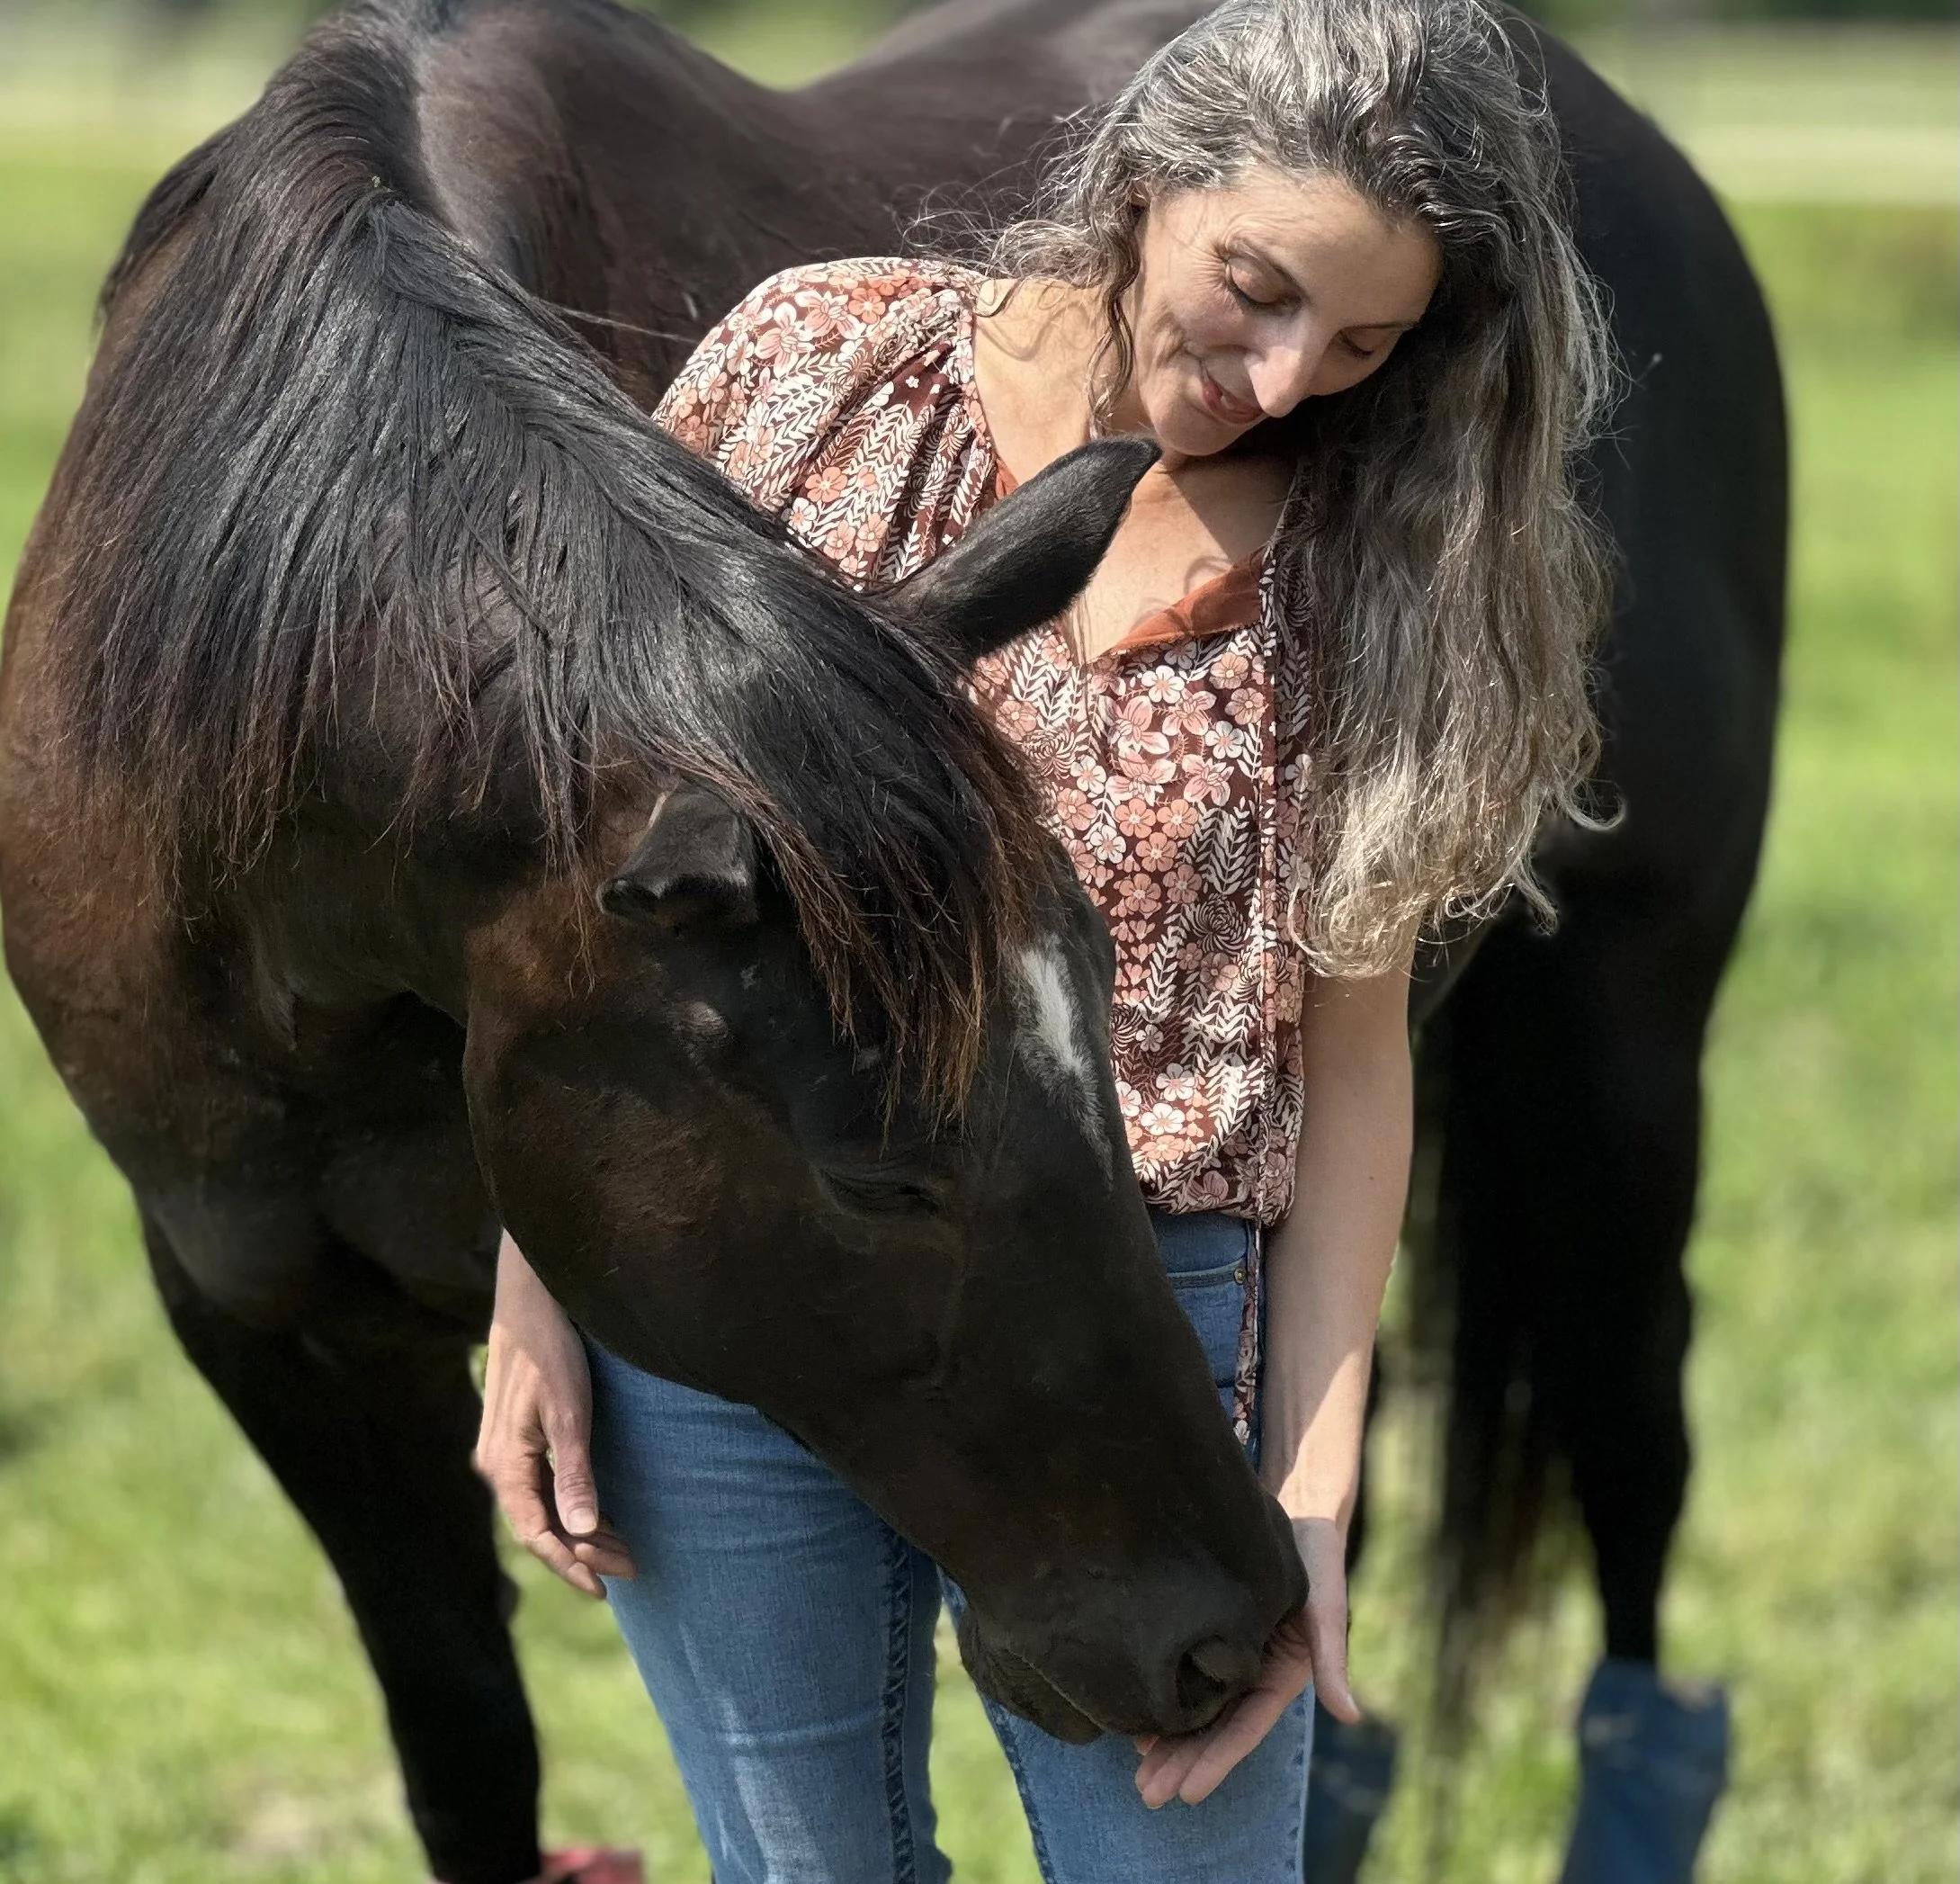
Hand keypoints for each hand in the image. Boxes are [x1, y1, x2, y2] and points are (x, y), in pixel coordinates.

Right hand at [474, 1233, 637, 1597]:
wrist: (531, 1302)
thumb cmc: (552, 1352)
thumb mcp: (570, 1413)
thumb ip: (575, 1472)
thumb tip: (581, 1530)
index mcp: (505, 1466)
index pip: (536, 1534)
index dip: (569, 1564)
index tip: (605, 1587)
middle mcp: (497, 1466)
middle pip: (539, 1527)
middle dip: (583, 1553)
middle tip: (630, 1568)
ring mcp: (504, 1453)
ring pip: (540, 1509)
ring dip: (579, 1531)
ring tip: (621, 1547)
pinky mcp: (516, 1439)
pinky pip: (540, 1488)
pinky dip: (570, 1506)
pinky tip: (598, 1512)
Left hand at [1132, 1516, 1357, 1807]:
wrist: (1294, 1507)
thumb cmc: (1314, 1555)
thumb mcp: (1325, 1605)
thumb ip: (1332, 1659)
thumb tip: (1350, 1717)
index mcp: (1282, 1674)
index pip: (1245, 1728)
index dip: (1216, 1761)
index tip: (1187, 1794)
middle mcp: (1254, 1671)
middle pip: (1216, 1728)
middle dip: (1184, 1763)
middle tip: (1147, 1796)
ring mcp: (1230, 1655)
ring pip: (1196, 1709)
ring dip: (1169, 1743)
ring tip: (1137, 1774)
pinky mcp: (1207, 1632)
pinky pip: (1184, 1676)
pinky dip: (1163, 1702)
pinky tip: (1135, 1725)